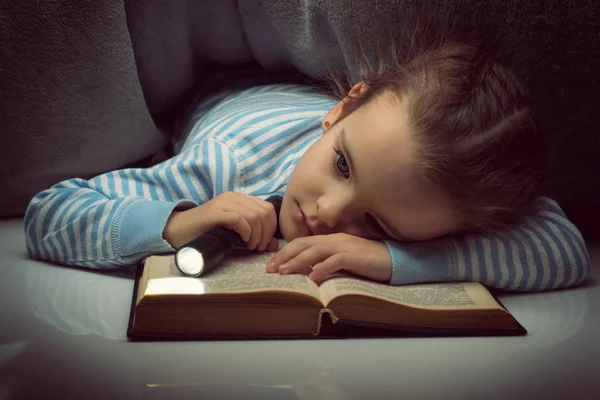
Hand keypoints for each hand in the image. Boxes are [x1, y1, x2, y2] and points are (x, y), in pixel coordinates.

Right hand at [163, 192, 278, 250]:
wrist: (178, 230)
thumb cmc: (206, 232)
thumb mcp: (234, 234)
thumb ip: (253, 236)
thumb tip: (274, 244)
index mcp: (240, 199)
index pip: (268, 208)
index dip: (272, 227)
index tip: (265, 243)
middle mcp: (234, 197)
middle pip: (264, 212)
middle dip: (266, 233)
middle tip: (258, 247)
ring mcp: (224, 203)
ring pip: (254, 215)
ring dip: (257, 235)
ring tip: (250, 247)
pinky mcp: (215, 212)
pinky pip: (240, 219)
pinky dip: (246, 232)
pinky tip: (243, 240)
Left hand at [265, 233, 391, 283]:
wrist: (393, 258)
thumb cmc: (366, 261)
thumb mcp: (342, 258)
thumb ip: (326, 261)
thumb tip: (306, 271)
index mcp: (330, 239)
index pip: (302, 242)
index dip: (285, 252)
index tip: (271, 264)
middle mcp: (334, 240)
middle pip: (303, 244)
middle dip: (284, 256)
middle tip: (270, 269)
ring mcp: (344, 247)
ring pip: (315, 251)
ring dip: (297, 262)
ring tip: (284, 272)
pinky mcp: (354, 257)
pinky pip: (335, 261)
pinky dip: (322, 268)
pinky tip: (312, 277)